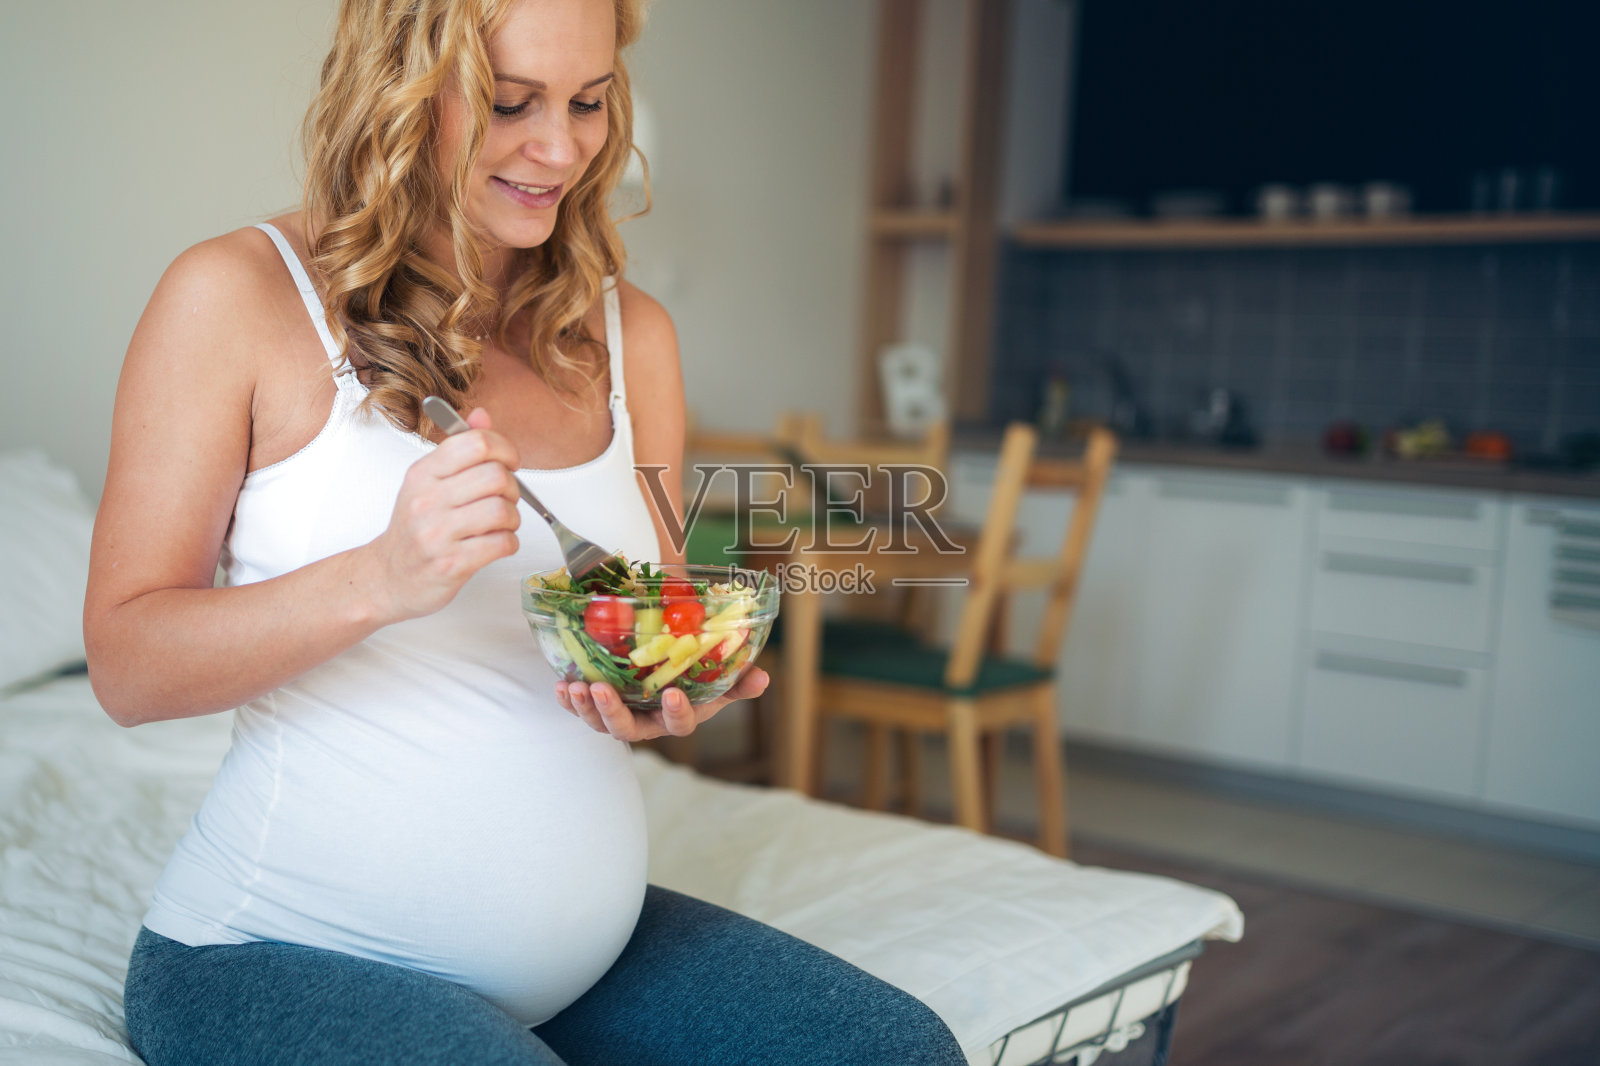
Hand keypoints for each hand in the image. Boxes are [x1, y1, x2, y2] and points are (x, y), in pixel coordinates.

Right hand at [364, 408, 521, 621]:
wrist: (387, 577)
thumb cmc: (414, 528)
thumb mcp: (428, 482)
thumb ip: (458, 449)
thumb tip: (481, 415)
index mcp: (423, 473)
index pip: (476, 443)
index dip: (505, 449)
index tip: (509, 462)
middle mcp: (426, 500)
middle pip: (495, 476)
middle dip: (512, 487)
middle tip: (503, 498)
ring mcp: (437, 534)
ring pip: (502, 510)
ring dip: (512, 518)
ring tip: (501, 524)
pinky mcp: (451, 564)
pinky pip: (502, 543)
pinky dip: (509, 543)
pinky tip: (496, 543)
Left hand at [555, 668, 770, 741]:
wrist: (664, 663)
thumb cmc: (693, 673)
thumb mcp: (718, 677)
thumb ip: (738, 679)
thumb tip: (762, 677)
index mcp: (677, 715)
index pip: (679, 724)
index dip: (676, 713)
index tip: (671, 694)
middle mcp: (647, 723)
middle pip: (628, 730)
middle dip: (613, 712)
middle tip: (601, 689)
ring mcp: (620, 716)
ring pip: (601, 723)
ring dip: (586, 707)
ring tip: (576, 686)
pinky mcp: (597, 707)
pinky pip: (580, 709)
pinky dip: (568, 700)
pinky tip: (561, 685)